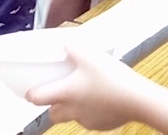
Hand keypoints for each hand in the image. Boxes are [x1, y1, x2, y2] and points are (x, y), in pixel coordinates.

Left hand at [26, 45, 142, 130]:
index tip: (30, 89)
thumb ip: (73, 47)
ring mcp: (87, 120)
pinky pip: (89, 119)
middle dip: (52, 104)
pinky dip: (90, 110)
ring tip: (83, 92)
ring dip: (72, 107)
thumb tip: (63, 42)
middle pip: (52, 114)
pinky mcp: (101, 124)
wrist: (138, 100)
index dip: (30, 94)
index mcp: (65, 93)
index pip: (36, 99)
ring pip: (71, 116)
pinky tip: (100, 98)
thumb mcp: (90, 55)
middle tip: (59, 91)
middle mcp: (72, 109)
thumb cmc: (112, 79)